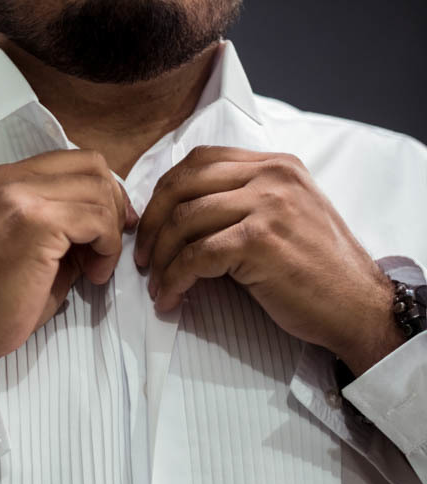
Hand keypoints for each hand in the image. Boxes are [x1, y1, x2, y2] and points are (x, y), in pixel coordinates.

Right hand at [0, 149, 136, 395]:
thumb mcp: (25, 242)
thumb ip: (60, 218)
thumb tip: (110, 214)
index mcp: (4, 180)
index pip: (74, 161)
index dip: (103, 191)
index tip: (109, 228)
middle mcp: (9, 179)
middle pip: (93, 168)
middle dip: (113, 207)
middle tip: (107, 248)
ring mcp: (20, 198)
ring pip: (99, 193)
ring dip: (110, 233)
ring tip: (95, 269)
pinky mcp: (36, 223)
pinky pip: (97, 221)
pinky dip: (107, 249)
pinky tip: (92, 275)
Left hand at [135, 145, 403, 375]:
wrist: (357, 306)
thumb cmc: (316, 270)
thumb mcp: (285, 216)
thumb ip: (243, 201)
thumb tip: (179, 213)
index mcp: (275, 165)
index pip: (200, 161)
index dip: (164, 193)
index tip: (151, 226)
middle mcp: (271, 177)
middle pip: (182, 185)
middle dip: (152, 224)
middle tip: (143, 258)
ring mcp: (267, 205)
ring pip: (183, 221)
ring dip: (160, 259)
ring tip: (157, 284)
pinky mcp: (260, 241)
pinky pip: (195, 256)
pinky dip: (174, 280)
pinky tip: (171, 298)